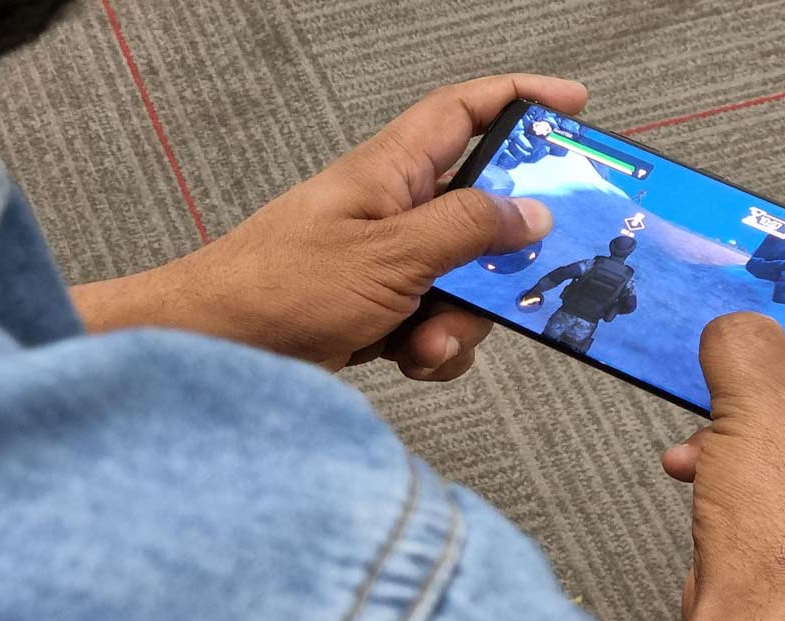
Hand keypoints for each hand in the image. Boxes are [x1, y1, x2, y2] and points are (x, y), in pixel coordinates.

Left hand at [71, 74, 587, 376]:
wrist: (214, 351)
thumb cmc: (275, 288)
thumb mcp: (390, 255)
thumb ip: (467, 229)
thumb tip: (531, 212)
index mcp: (391, 171)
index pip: (465, 112)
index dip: (520, 99)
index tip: (570, 106)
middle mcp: (394, 209)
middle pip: (481, 212)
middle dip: (501, 259)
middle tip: (514, 280)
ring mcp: (388, 261)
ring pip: (465, 278)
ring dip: (462, 319)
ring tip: (427, 340)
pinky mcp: (381, 307)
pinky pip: (438, 319)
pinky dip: (435, 345)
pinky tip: (411, 357)